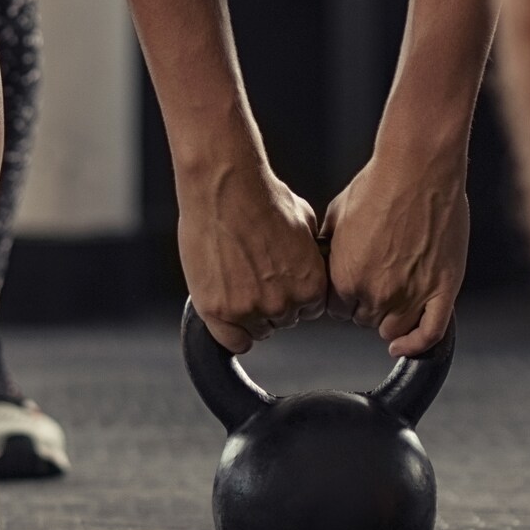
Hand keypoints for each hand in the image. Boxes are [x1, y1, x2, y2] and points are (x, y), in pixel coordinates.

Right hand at [178, 162, 326, 352]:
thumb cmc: (262, 197)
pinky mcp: (218, 311)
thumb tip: (306, 259)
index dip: (293, 295)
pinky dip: (231, 334)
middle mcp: (284, 303)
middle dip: (271, 302)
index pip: (309, 309)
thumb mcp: (304, 224)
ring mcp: (250, 310)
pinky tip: (227, 315)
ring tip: (236, 283)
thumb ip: (307, 253)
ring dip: (249, 314)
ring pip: (256, 330)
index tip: (279, 284)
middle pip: (283, 320)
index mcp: (311, 285)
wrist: (225, 187)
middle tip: (253, 277)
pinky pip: (231, 342)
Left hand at [321, 149, 468, 356]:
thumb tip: (323, 254)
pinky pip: (430, 334)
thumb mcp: (336, 214)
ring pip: (395, 330)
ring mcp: (411, 295)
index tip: (352, 288)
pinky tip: (407, 345)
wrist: (417, 168)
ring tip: (395, 301)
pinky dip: (417, 345)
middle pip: (365, 321)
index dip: (344, 298)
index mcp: (344, 277)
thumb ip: (330, 246)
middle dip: (367, 305)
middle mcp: (376, 293)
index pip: (337, 311)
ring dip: (392, 320)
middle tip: (378, 282)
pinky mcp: (442, 290)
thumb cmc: (378, 184)